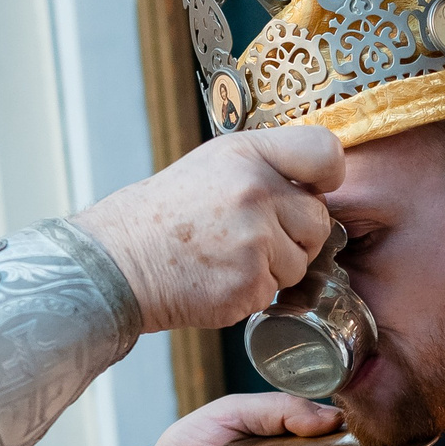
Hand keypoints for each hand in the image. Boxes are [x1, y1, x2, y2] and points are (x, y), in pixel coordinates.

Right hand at [72, 125, 341, 333]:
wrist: (117, 264)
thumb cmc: (164, 217)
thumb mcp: (212, 165)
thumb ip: (265, 167)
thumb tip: (315, 186)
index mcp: (247, 154)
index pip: (324, 154)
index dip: (327, 177)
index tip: (314, 190)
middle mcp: (254, 191)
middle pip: (319, 220)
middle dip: (295, 235)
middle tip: (251, 237)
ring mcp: (254, 240)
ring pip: (301, 262)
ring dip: (274, 267)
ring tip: (228, 257)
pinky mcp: (249, 283)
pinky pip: (276, 291)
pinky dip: (253, 291)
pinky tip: (219, 277)